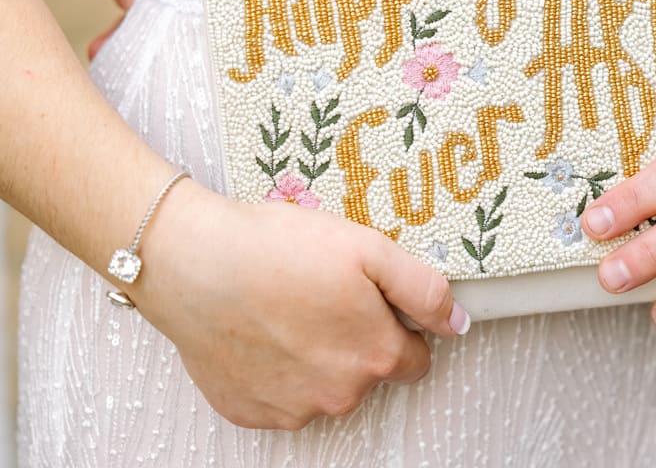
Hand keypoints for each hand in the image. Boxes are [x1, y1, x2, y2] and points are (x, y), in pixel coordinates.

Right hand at [132, 180, 469, 429]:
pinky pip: (281, 395)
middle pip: (369, 373)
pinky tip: (260, 329)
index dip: (398, 325)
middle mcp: (338, 395)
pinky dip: (276, 369)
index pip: (415, 358)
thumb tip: (457, 323)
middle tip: (322, 293)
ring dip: (315, 356)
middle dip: (355, 339)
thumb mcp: (370, 249)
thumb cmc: (277, 249)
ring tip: (286, 306)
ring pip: (325, 385)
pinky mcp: (250, 411)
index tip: (370, 300)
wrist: (192, 262)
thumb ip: (424, 290)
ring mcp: (292, 408)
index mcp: (375, 357)